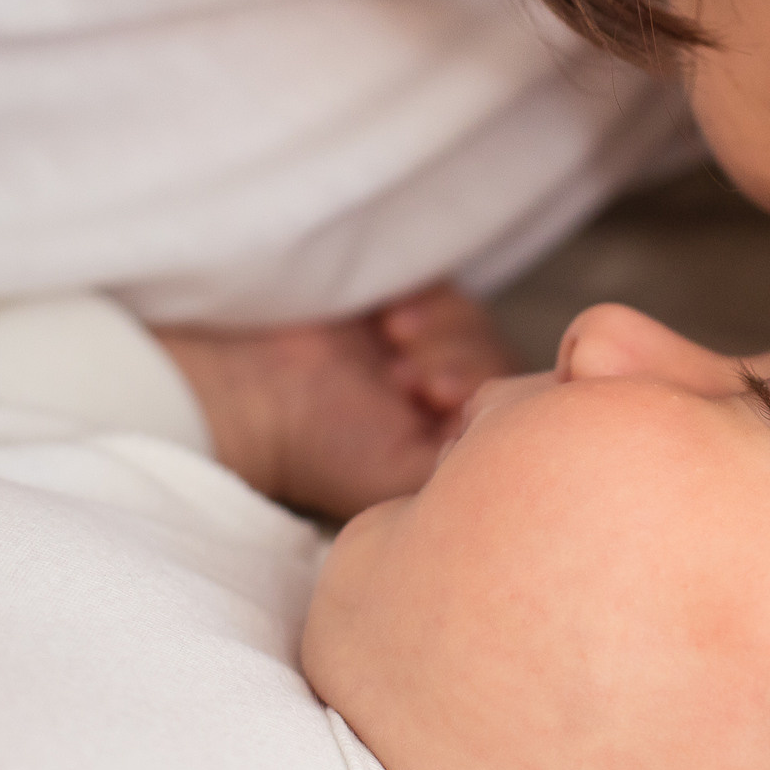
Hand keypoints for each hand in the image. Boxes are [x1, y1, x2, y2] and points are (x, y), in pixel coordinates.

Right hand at [154, 283, 516, 518]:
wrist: (253, 392)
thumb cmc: (322, 448)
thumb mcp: (403, 477)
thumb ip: (466, 468)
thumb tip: (516, 447)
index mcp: (452, 446)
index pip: (513, 414)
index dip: (492, 397)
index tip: (439, 398)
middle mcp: (444, 401)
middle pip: (500, 363)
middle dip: (462, 361)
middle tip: (414, 378)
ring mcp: (427, 350)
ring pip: (479, 327)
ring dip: (444, 333)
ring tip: (395, 350)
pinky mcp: (410, 307)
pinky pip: (453, 292)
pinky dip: (431, 302)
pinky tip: (391, 321)